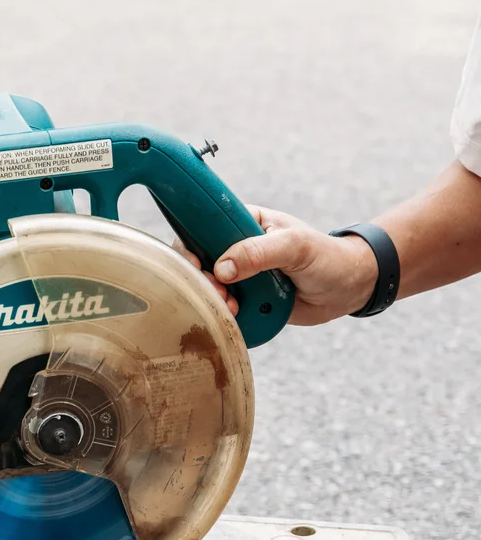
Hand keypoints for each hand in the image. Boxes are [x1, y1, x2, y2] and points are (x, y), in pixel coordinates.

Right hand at [176, 206, 379, 325]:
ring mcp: (242, 276)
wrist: (348, 288)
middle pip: (200, 263)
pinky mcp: (248, 300)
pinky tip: (235, 316)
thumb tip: (221, 268)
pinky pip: (226, 308)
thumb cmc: (326, 257)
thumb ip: (258, 252)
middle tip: (221, 293)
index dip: (191, 247)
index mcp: (244, 223)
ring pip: (210, 289)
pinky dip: (226, 315)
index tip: (197, 266)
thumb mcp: (294, 246)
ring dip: (215, 301)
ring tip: (232, 307)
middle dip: (203, 281)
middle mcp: (238, 248)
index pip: (203, 229)